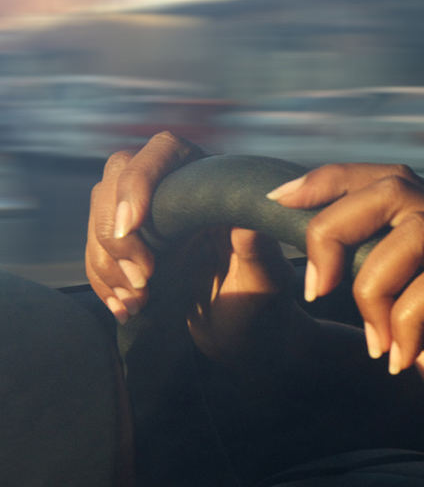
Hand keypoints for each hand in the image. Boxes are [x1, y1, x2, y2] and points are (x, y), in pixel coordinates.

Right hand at [86, 132, 304, 365]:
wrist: (245, 336)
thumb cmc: (262, 303)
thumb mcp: (265, 280)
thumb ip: (257, 251)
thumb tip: (246, 221)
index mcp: (212, 184)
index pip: (166, 150)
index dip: (140, 179)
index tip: (133, 225)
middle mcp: (176, 192)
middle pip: (115, 181)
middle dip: (117, 233)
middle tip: (142, 279)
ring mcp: (149, 219)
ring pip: (100, 219)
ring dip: (107, 263)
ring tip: (138, 302)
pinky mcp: (131, 249)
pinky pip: (96, 253)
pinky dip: (101, 283)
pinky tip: (123, 308)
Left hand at [273, 163, 423, 450]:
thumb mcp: (421, 343)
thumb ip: (388, 306)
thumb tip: (324, 278)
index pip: (393, 182)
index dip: (333, 181)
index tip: (281, 200)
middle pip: (398, 187)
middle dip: (336, 227)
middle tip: (317, 290)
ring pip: (419, 229)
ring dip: (374, 286)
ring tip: (375, 343)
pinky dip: (411, 317)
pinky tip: (406, 358)